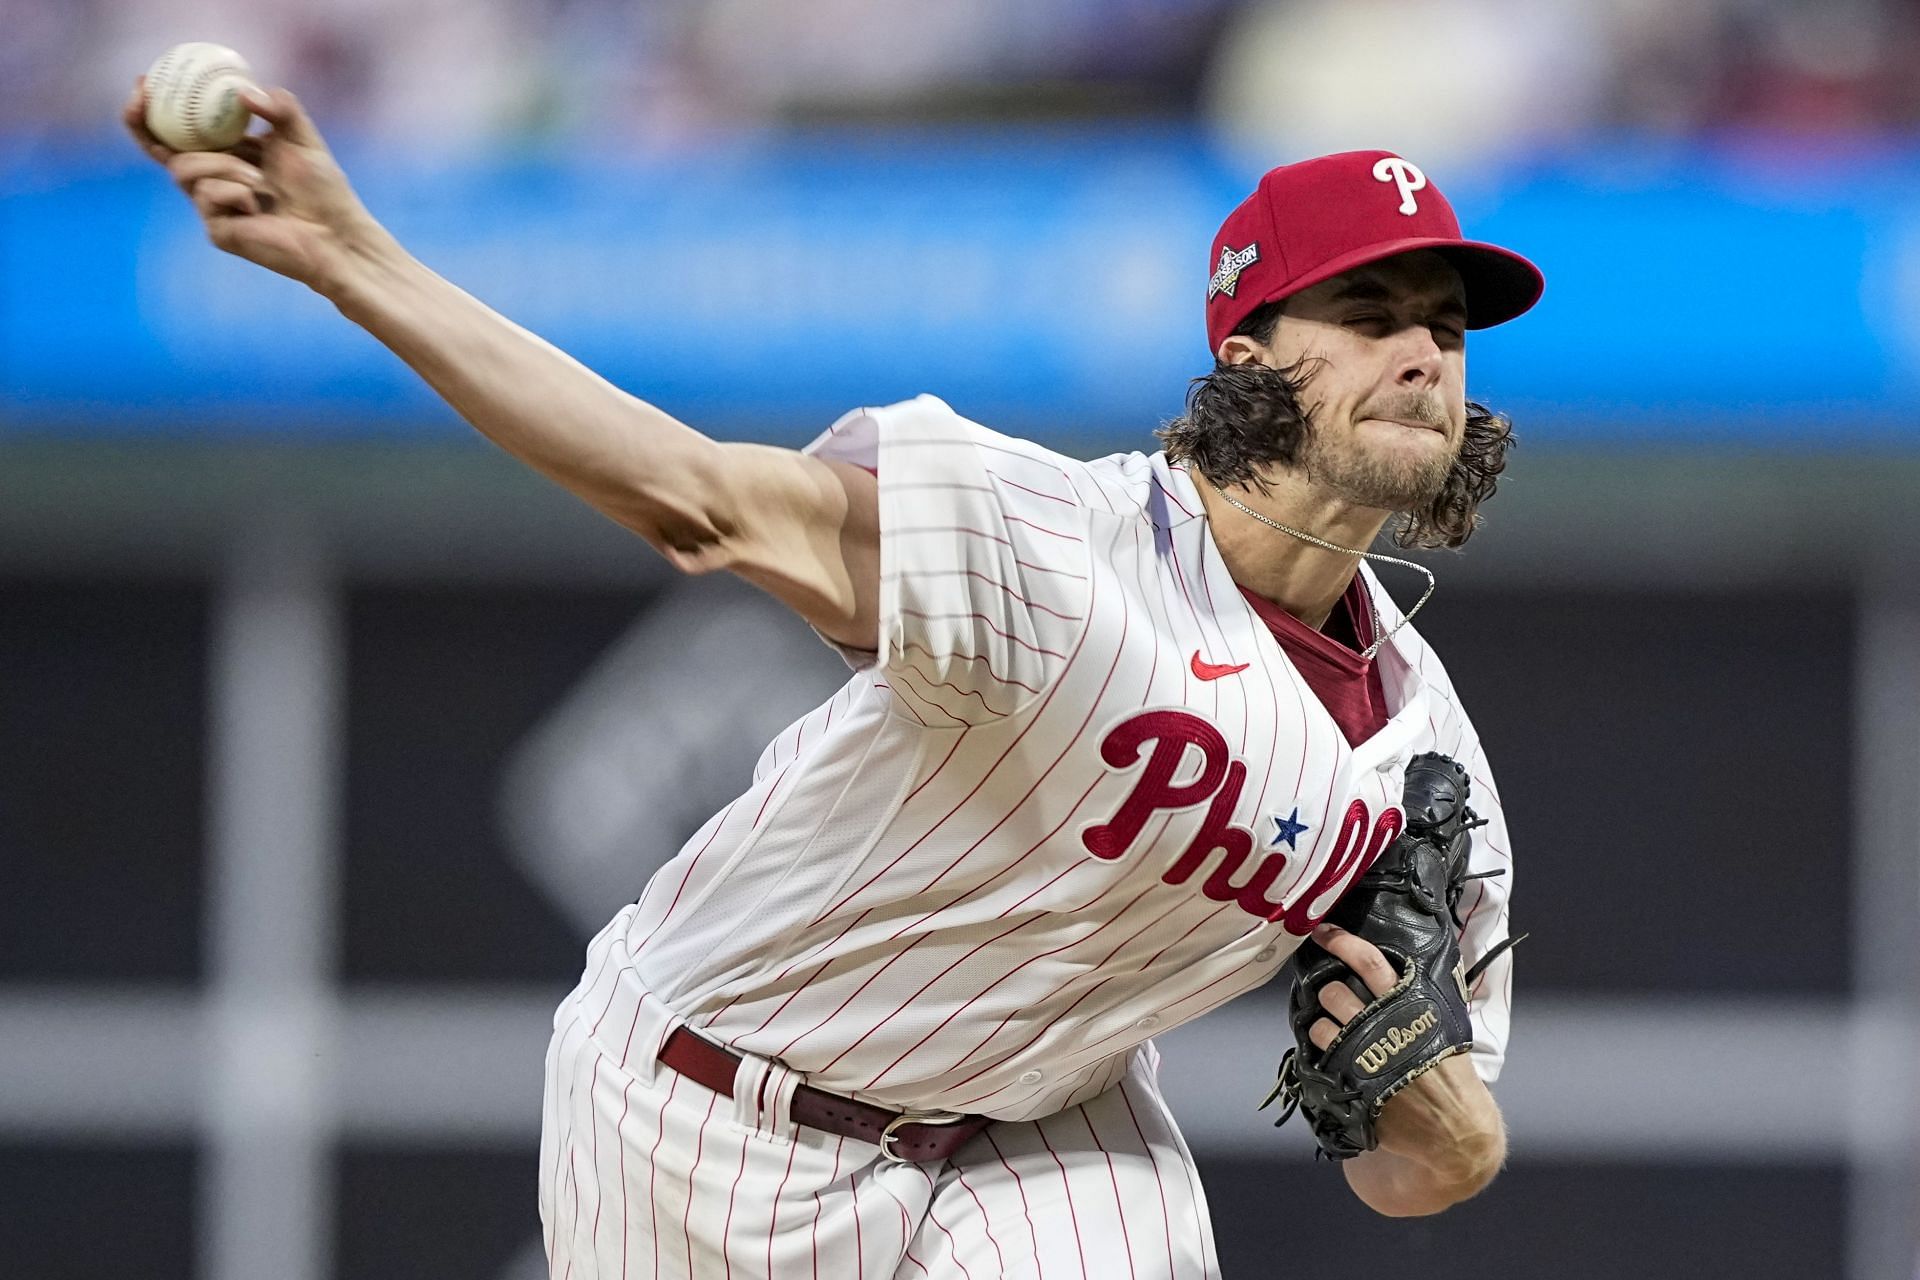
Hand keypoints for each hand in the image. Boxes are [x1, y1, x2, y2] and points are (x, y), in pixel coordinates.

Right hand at [121, 77, 391, 293]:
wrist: (339, 235)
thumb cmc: (325, 190)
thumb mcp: (303, 137)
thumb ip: (280, 107)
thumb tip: (243, 92)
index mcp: (230, 154)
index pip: (181, 130)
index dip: (153, 108)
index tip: (143, 82)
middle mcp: (215, 180)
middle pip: (163, 150)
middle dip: (144, 124)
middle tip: (143, 98)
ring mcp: (213, 207)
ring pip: (184, 170)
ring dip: (223, 166)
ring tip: (260, 180)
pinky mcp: (218, 230)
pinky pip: (207, 196)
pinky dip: (235, 192)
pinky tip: (259, 206)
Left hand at [1309, 922, 1503, 1181]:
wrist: (1455, 1130)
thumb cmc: (1450, 1074)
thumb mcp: (1441, 1026)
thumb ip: (1415, 998)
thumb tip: (1389, 969)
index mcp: (1410, 1005)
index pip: (1370, 962)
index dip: (1342, 942)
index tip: (1321, 932)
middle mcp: (1383, 1026)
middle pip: (1334, 993)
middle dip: (1329, 994)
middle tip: (1336, 1002)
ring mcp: (1364, 1057)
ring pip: (1321, 1027)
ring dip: (1323, 1029)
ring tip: (1337, 1037)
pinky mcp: (1352, 1085)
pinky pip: (1320, 1061)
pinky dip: (1322, 1058)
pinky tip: (1334, 1061)